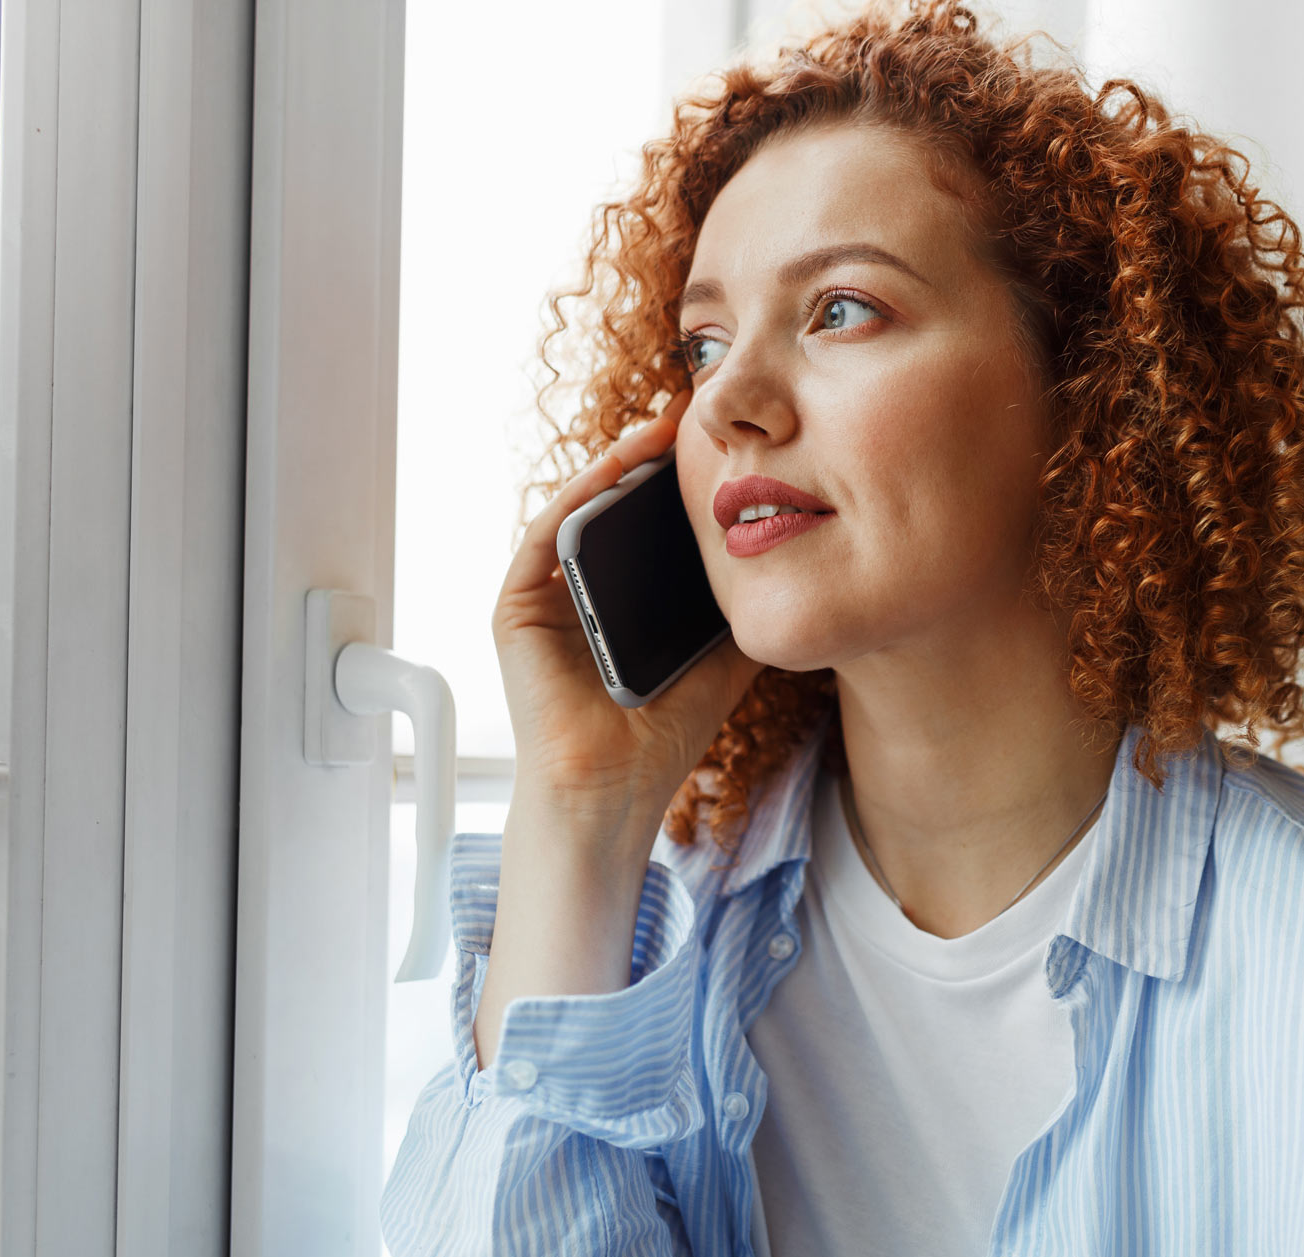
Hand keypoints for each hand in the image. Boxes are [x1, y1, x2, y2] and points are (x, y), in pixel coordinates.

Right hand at [492, 390, 765, 831]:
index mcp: (618, 603)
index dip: (674, 484)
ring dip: (611, 467)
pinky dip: (575, 498)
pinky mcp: (514, 609)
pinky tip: (612, 471)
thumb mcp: (722, 658)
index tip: (717, 443)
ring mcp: (541, 599)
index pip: (644, 528)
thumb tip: (790, 562)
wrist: (615, 791)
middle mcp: (575, 594)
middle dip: (645, 461)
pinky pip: (544, 538)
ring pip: (576, 513)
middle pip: (608, 510)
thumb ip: (740, 612)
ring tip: (655, 433)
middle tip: (686, 418)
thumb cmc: (661, 736)